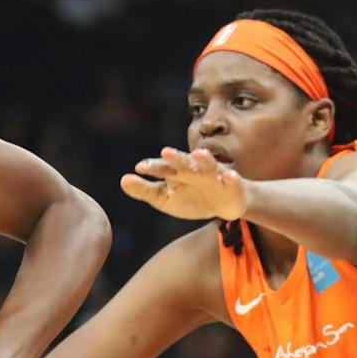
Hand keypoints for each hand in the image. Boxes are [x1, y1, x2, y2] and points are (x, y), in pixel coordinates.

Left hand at [120, 147, 247, 220]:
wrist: (223, 205)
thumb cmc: (191, 198)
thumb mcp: (165, 198)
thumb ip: (144, 190)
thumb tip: (123, 180)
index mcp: (177, 173)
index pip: (163, 168)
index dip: (153, 167)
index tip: (140, 168)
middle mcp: (195, 170)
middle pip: (184, 162)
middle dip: (176, 157)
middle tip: (166, 152)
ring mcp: (214, 176)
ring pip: (209, 165)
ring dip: (204, 159)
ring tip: (197, 155)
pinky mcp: (232, 184)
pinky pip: (233, 180)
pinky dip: (231, 177)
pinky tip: (228, 176)